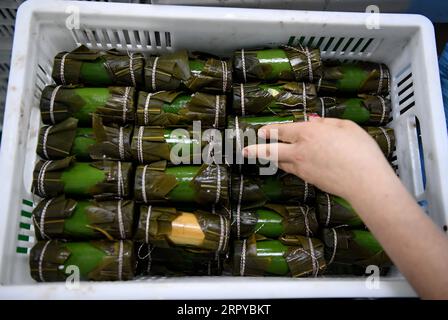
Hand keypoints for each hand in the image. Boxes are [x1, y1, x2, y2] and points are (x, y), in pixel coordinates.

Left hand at [242, 117, 395, 200]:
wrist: (364, 181)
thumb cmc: (360, 150)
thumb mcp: (346, 127)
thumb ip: (326, 123)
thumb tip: (313, 121)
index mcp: (308, 132)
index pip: (282, 130)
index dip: (270, 130)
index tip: (261, 130)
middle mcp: (299, 150)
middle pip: (270, 149)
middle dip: (255, 149)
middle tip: (244, 150)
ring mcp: (301, 167)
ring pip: (279, 162)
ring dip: (270, 158)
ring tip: (259, 155)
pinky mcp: (308, 180)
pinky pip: (292, 170)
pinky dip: (286, 165)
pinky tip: (286, 164)